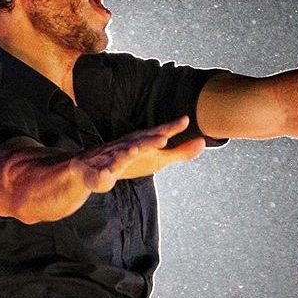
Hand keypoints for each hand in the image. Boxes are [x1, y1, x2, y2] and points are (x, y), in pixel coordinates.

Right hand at [70, 116, 205, 191]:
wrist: (93, 166)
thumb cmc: (133, 159)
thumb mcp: (159, 157)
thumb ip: (181, 151)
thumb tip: (204, 142)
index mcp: (144, 142)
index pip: (160, 134)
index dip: (171, 128)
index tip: (185, 120)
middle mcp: (129, 146)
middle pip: (141, 142)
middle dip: (150, 140)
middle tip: (163, 139)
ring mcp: (112, 159)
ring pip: (120, 155)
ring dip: (127, 153)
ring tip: (135, 151)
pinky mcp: (97, 174)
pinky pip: (98, 175)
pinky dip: (101, 175)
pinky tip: (105, 176)